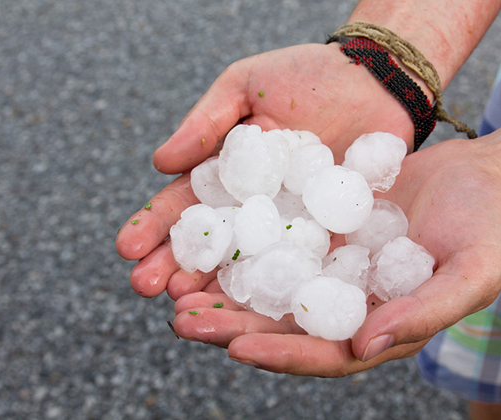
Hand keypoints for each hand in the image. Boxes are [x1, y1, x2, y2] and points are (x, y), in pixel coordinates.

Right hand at [116, 42, 418, 297]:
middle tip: (146, 288)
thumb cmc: (305, 76)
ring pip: (248, 264)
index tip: (126, 248)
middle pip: (210, 244)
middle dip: (175, 267)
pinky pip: (302, 264)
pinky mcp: (329, 234)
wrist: (373, 80)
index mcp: (227, 175)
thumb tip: (159, 163)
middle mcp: (253, 207)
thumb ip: (206, 123)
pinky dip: (277, 287)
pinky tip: (253, 306)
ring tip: (186, 307)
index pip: (183, 205)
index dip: (154, 226)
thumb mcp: (245, 86)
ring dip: (215, 288)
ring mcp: (290, 225)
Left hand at [160, 137, 500, 376]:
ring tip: (177, 289)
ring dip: (223, 290)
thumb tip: (364, 348)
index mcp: (377, 327)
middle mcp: (345, 303)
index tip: (238, 348)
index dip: (282, 354)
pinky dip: (243, 242)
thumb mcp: (471, 274)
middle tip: (183, 321)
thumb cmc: (484, 230)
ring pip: (269, 285)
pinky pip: (276, 237)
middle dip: (232, 328)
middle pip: (282, 325)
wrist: (478, 178)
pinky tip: (210, 235)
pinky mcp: (320, 227)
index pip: (323, 354)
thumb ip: (426, 313)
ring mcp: (329, 265)